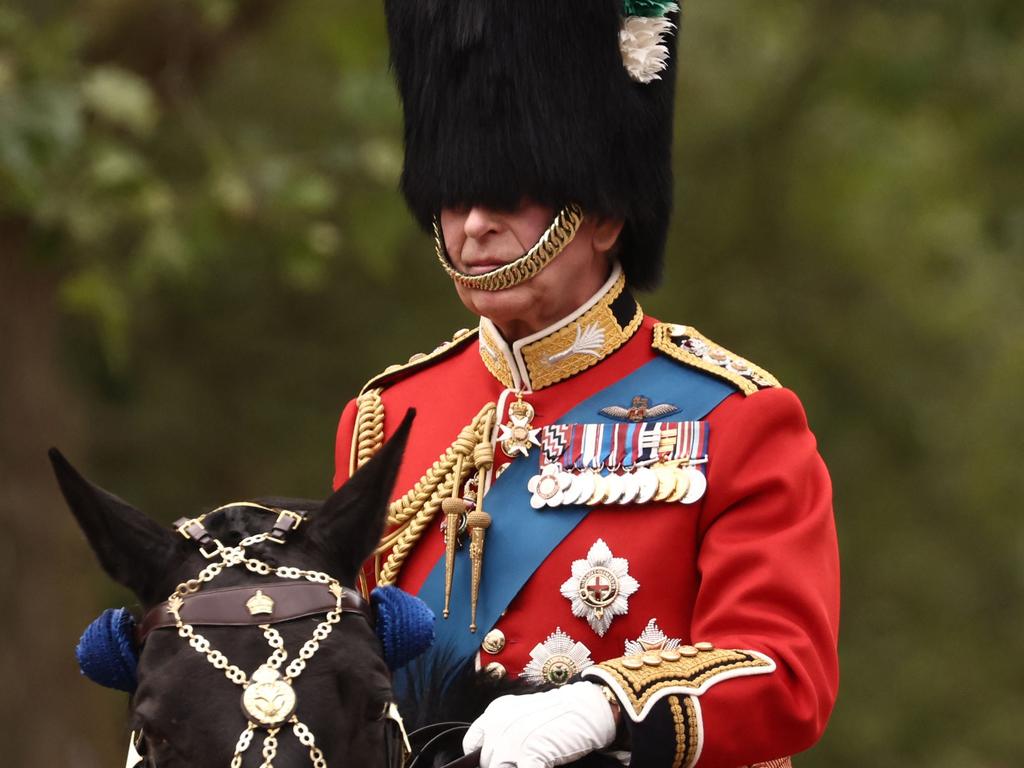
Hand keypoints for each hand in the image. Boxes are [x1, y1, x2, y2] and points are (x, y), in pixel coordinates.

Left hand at [463, 681, 617, 767]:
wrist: (586, 707)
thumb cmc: (558, 714)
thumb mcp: (522, 716)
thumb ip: (504, 734)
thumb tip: (496, 760)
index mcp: (495, 713)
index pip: (471, 745)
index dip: (481, 758)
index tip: (495, 762)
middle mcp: (498, 724)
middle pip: (486, 762)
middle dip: (503, 765)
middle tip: (522, 760)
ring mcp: (513, 739)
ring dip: (513, 767)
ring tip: (531, 762)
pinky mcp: (531, 752)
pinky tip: (539, 767)